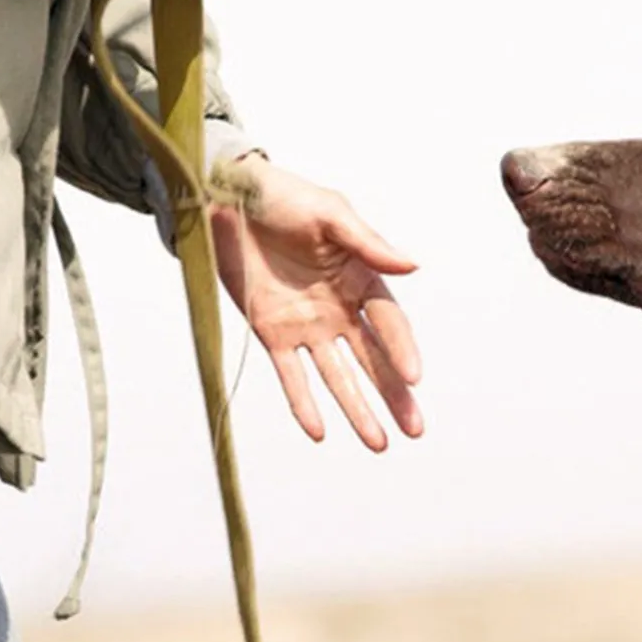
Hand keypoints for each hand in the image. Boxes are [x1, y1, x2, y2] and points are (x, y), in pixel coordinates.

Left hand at [209, 158, 423, 450]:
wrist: (227, 200)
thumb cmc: (284, 198)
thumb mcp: (331, 213)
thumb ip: (369, 243)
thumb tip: (413, 265)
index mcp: (361, 278)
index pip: (389, 323)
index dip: (402, 350)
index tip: (414, 377)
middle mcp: (340, 309)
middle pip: (372, 359)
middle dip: (394, 395)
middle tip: (414, 429)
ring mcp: (307, 326)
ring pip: (337, 377)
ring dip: (357, 410)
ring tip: (377, 443)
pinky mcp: (273, 334)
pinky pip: (291, 376)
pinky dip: (303, 403)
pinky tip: (318, 431)